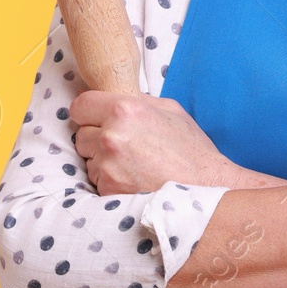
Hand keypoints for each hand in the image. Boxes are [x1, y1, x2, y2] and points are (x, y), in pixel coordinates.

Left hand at [69, 89, 237, 195]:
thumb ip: (138, 101)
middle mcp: (110, 136)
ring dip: (102, 161)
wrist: (206, 190)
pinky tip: (132, 179)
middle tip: (123, 145)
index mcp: (124, 110)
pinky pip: (97, 181)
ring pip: (88, 160)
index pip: (80, 105)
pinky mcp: (108, 189)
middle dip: (96, 138)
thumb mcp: (170, 110)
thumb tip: (115, 97)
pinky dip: (109, 181)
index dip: (88, 112)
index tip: (96, 118)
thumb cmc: (191, 150)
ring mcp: (107, 166)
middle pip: (81, 135)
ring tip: (132, 164)